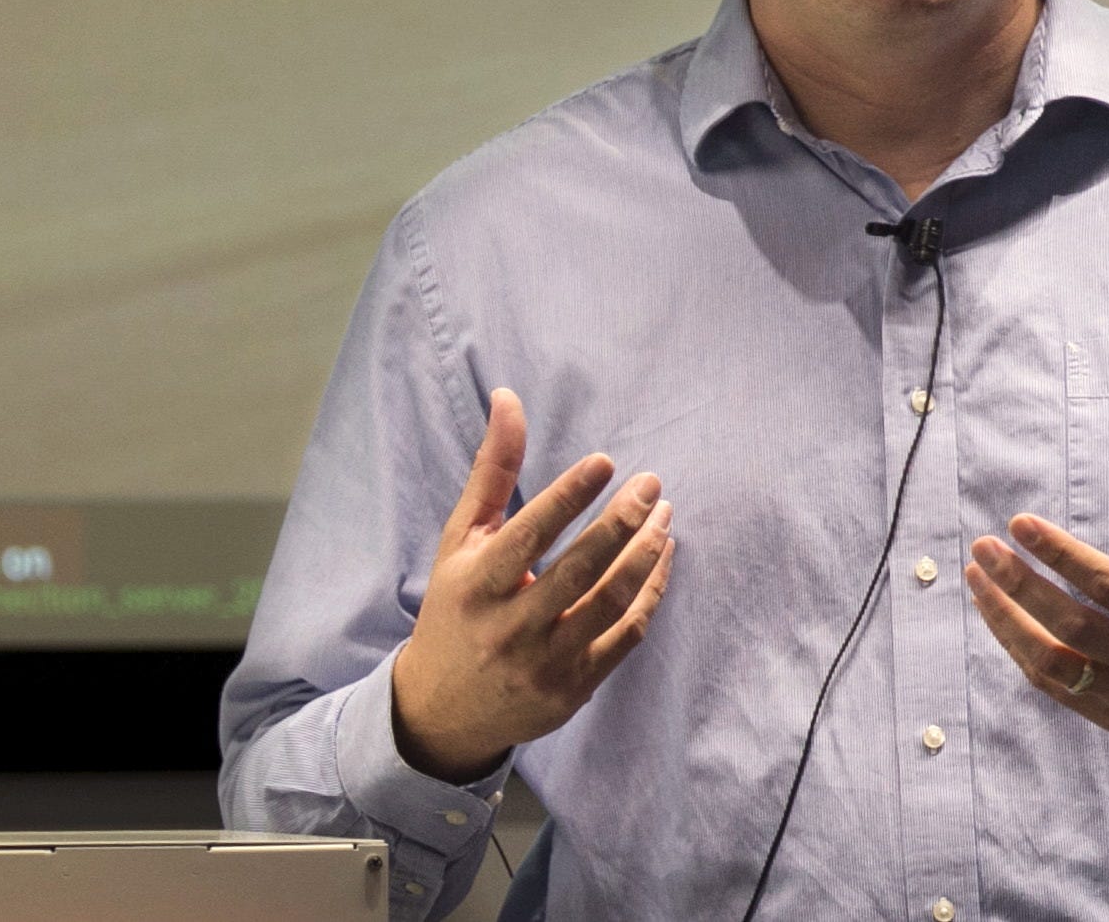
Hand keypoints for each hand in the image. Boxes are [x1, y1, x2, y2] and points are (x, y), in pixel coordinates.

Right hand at [389, 389, 675, 784]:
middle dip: (623, 521)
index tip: (606, 462)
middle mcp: (510, 627)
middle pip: (580, 569)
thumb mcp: (461, 541)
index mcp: (476, 586)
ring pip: (612, 601)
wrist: (442, 710)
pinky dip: (652, 591)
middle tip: (652, 483)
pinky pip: (627, 634)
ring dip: (648, 552)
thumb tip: (509, 398)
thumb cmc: (456, 608)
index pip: (529, 535)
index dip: (569, 497)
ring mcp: (545, 662)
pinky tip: (664, 555)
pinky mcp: (574, 687)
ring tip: (666, 513)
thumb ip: (493, 472)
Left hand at [965, 424, 1108, 789]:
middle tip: (984, 549)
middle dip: (1020, 586)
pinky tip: (1002, 619)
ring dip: (1007, 623)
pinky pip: (1056, 690)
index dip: (1060, 554)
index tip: (1019, 523)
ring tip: (978, 582)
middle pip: (1071, 626)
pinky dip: (1023, 653)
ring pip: (1053, 666)